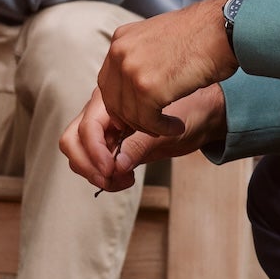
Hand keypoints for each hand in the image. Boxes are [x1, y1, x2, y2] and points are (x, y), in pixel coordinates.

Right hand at [60, 82, 226, 191]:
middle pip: (72, 141)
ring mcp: (106, 130)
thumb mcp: (169, 130)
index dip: (94, 152)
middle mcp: (104, 113)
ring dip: (95, 173)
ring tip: (124, 180)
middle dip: (86, 165)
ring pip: (80, 155)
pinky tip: (126, 178)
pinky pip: (97, 163)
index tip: (111, 171)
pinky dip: (106, 176)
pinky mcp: (114, 146)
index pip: (86, 128)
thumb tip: (116, 166)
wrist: (207, 114)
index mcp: (113, 98)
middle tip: (111, 179)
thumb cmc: (192, 111)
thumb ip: (140, 145)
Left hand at [95, 0, 236, 139]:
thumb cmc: (202, 34)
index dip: (119, 103)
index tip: (133, 116)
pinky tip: (176, 126)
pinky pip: (148, 120)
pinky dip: (163, 128)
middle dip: (131, 118)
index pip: (108, 81)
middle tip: (150, 127)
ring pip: (130, 114)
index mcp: (121, 39)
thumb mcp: (159, 38)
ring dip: (150, 126)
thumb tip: (136, 85)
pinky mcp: (147, 89)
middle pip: (113, 99)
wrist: (222, 29)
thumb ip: (142, 57)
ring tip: (170, 126)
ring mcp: (131, 70)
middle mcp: (120, 53)